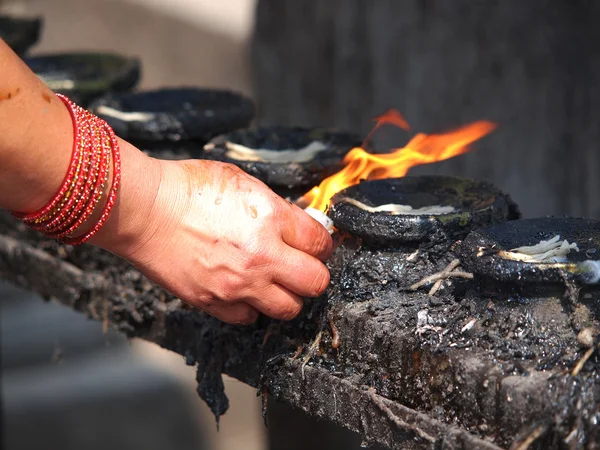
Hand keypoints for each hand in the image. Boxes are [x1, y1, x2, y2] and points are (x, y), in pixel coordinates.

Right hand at [95, 147, 332, 324]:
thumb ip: (276, 207)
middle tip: (300, 266)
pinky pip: (248, 318)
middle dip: (313, 274)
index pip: (321, 243)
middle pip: (316, 282)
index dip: (322, 243)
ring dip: (286, 296)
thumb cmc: (188, 187)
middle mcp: (262, 257)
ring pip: (288, 309)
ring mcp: (238, 284)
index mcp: (272, 219)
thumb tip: (299, 223)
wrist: (142, 209)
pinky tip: (241, 290)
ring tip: (272, 281)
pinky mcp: (214, 302)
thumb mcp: (243, 182)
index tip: (314, 244)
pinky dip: (250, 307)